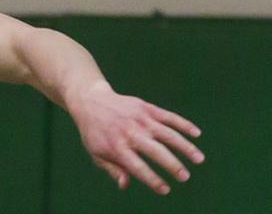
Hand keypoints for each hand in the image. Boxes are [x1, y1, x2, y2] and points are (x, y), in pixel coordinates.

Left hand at [69, 80, 203, 194]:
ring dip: (185, 147)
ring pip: (167, 133)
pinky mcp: (146, 107)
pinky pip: (168, 116)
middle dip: (172, 165)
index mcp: (117, 146)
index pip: (138, 167)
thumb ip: (112, 169)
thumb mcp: (96, 153)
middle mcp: (130, 132)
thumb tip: (125, 184)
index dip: (152, 179)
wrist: (90, 101)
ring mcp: (140, 118)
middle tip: (184, 177)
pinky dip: (183, 124)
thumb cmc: (95, 132)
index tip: (165, 189)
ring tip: (199, 159)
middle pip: (156, 151)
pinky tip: (197, 134)